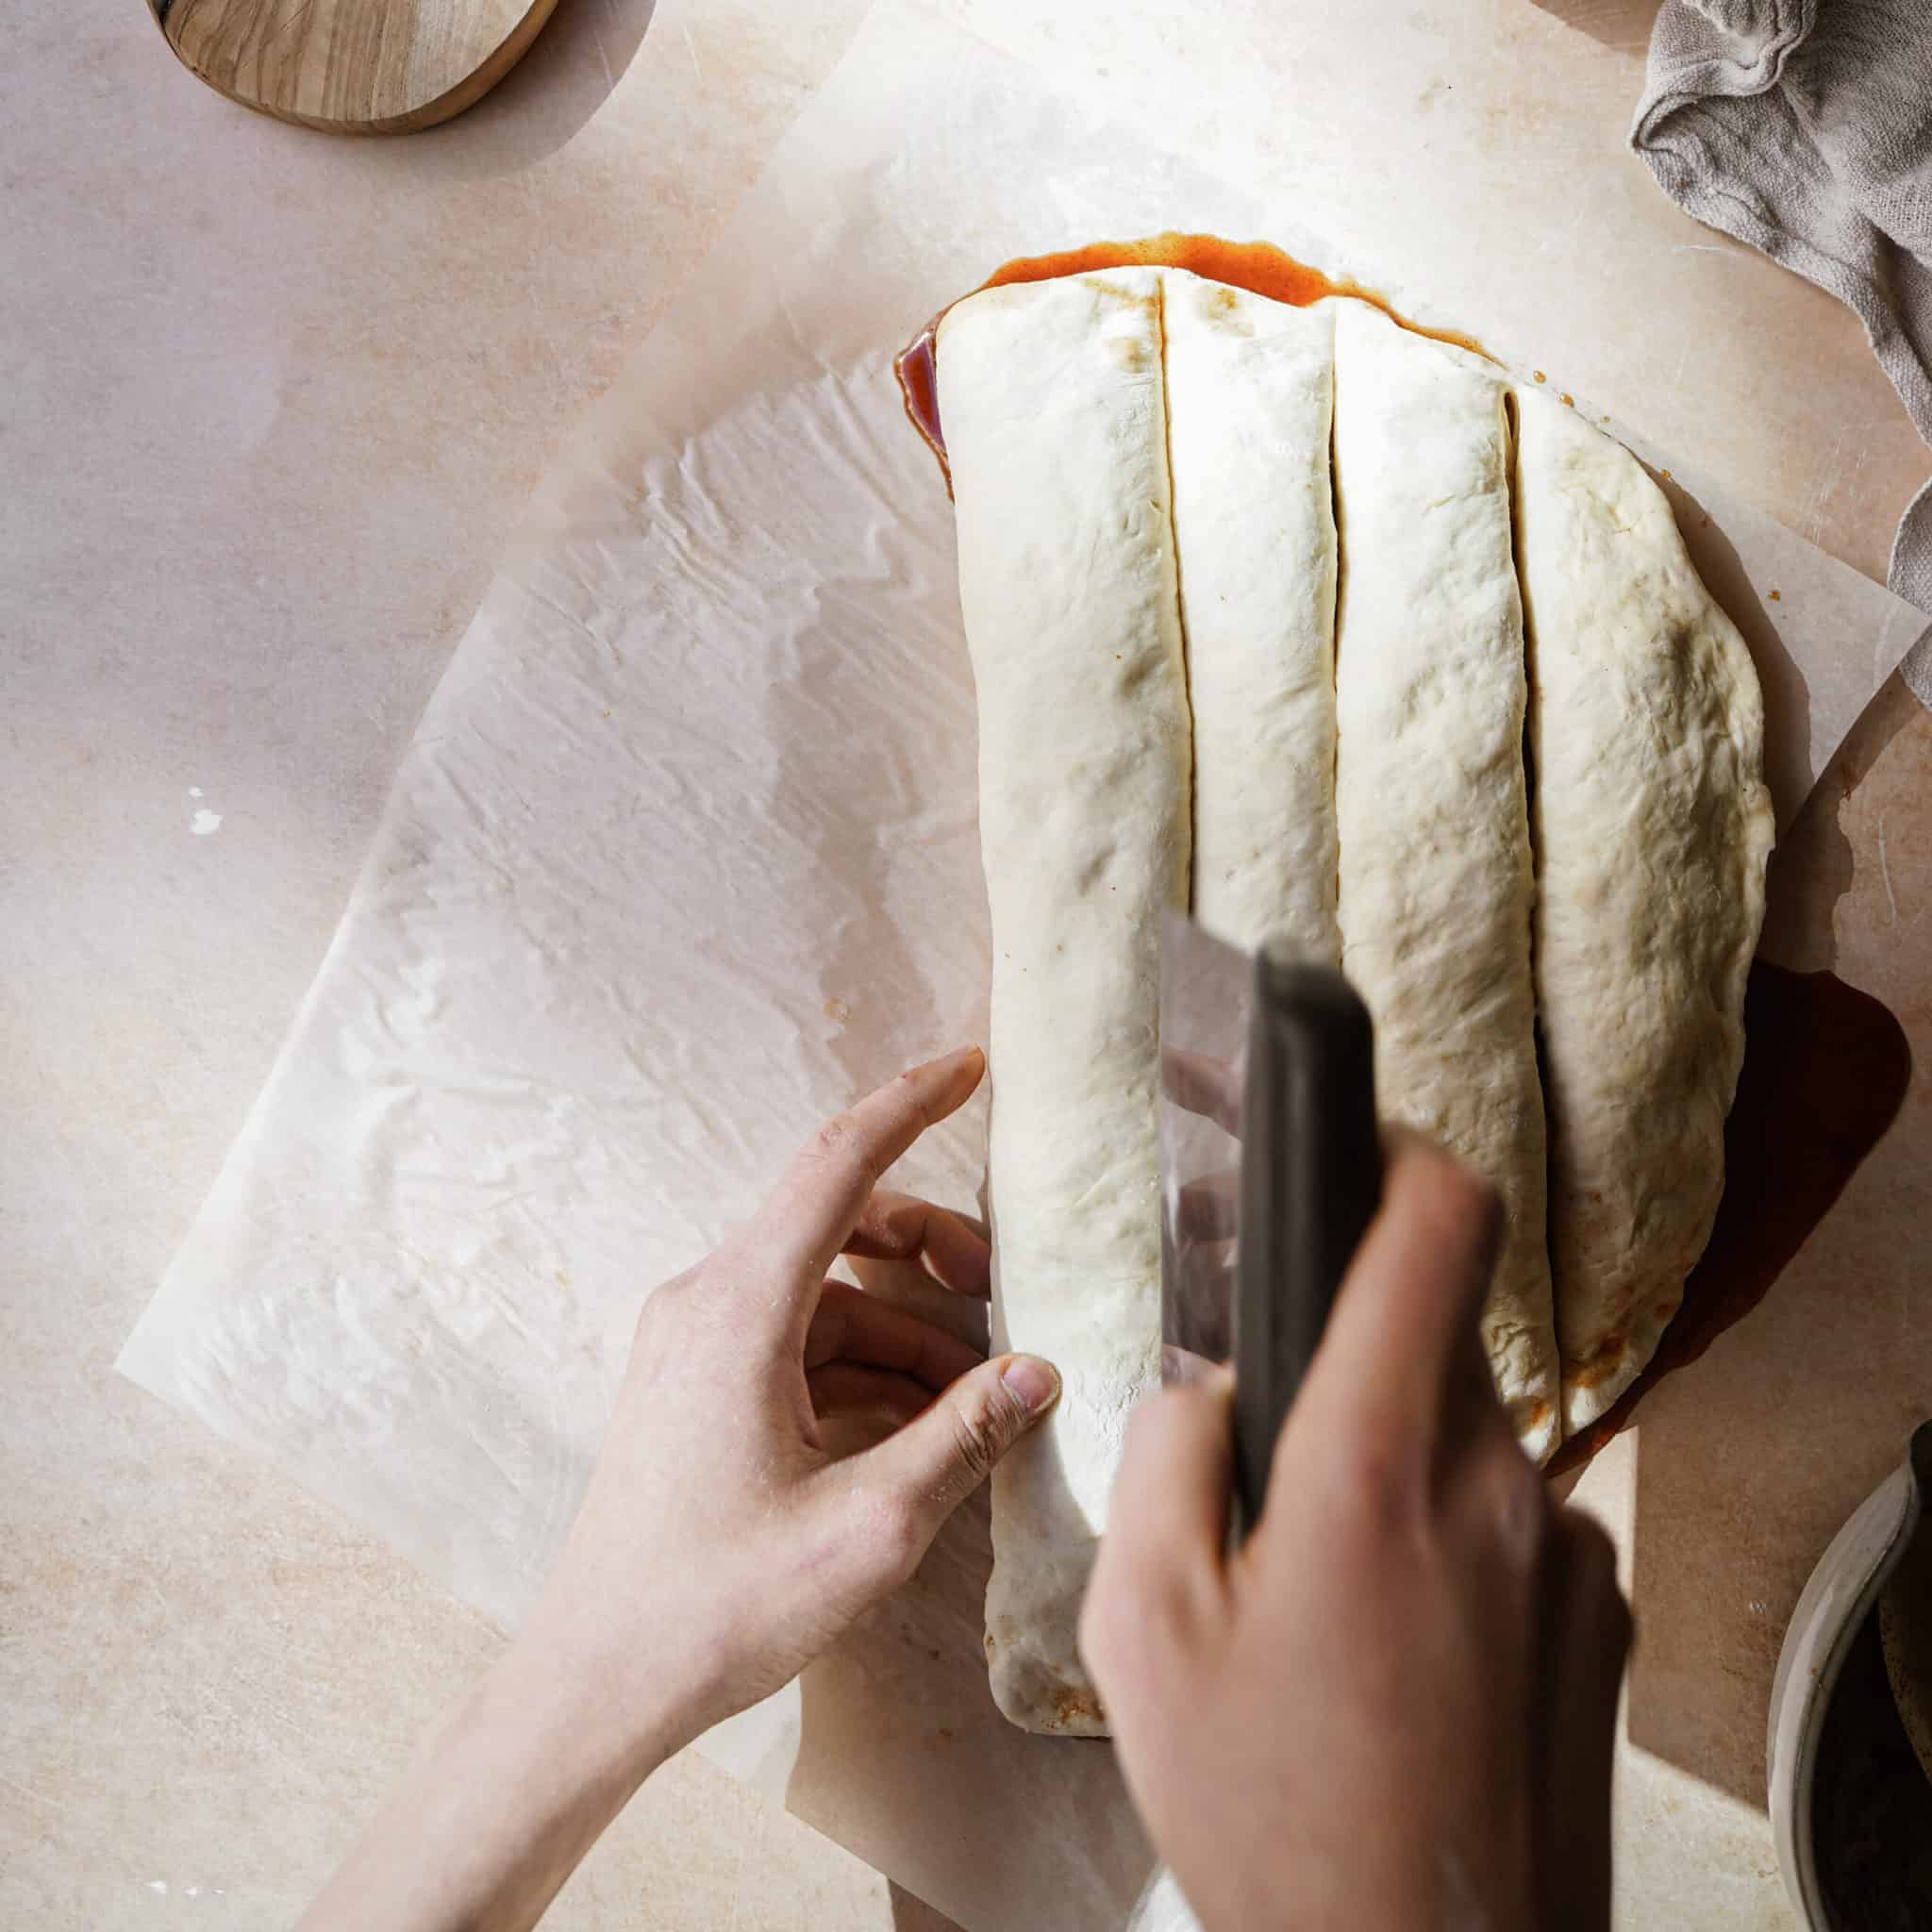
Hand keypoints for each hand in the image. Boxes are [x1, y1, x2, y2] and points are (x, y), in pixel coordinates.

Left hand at [522, 1041, 1058, 1754]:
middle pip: (838, 1223)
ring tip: (979, 1390)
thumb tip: (1039, 1372)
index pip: (838, 1165)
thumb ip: (962, 1434)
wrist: (598, 1681)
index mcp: (739, 1308)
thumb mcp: (869, 1525)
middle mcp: (707, 1303)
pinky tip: (921, 1423)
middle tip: (1005, 1291)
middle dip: (931, 1245)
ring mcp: (694, 1344)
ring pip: (825, 1292)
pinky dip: (864, 1364)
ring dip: (906, 1322)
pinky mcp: (695, 1387)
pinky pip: (798, 1343)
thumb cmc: (716, 1607)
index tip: (971, 1064)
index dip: (910, 1104)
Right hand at [1081, 1131, 1629, 1931]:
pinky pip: (1508, 1517)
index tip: (1353, 1131)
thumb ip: (1166, 1455)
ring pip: (1464, 1431)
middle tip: (1267, 1407)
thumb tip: (1210, 1388)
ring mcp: (1562, 1554)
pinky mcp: (1595, 1616)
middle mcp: (1497, 1484)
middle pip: (1431, 1332)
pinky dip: (1444, 1532)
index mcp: (1376, 1463)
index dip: (1398, 1147)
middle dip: (1346, 1341)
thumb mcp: (1142, 1632)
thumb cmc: (1273, 1815)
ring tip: (1314, 1573)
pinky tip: (1384, 1638)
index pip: (1437, 1223)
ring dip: (1389, 1453)